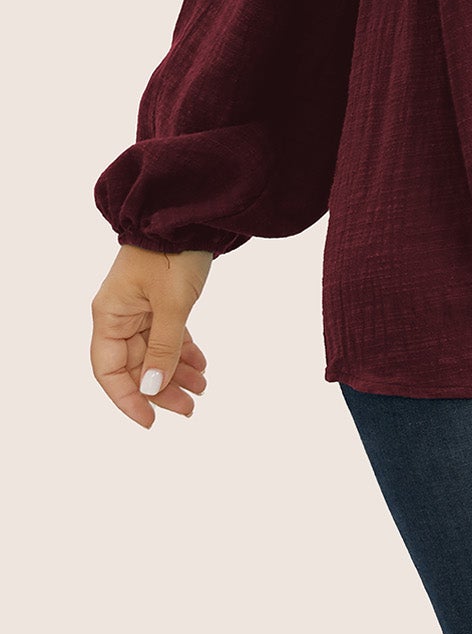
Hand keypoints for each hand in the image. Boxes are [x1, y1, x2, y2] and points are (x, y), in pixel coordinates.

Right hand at [91, 244, 213, 427]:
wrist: (190, 213)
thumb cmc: (173, 253)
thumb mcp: (172, 304)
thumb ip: (164, 348)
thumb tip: (151, 389)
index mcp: (110, 315)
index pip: (108, 370)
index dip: (127, 399)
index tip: (149, 420)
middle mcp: (120, 314)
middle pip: (134, 364)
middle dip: (160, 389)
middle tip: (189, 408)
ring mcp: (140, 307)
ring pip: (154, 352)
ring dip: (176, 372)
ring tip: (202, 389)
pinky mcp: (160, 300)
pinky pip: (167, 335)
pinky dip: (183, 351)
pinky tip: (201, 366)